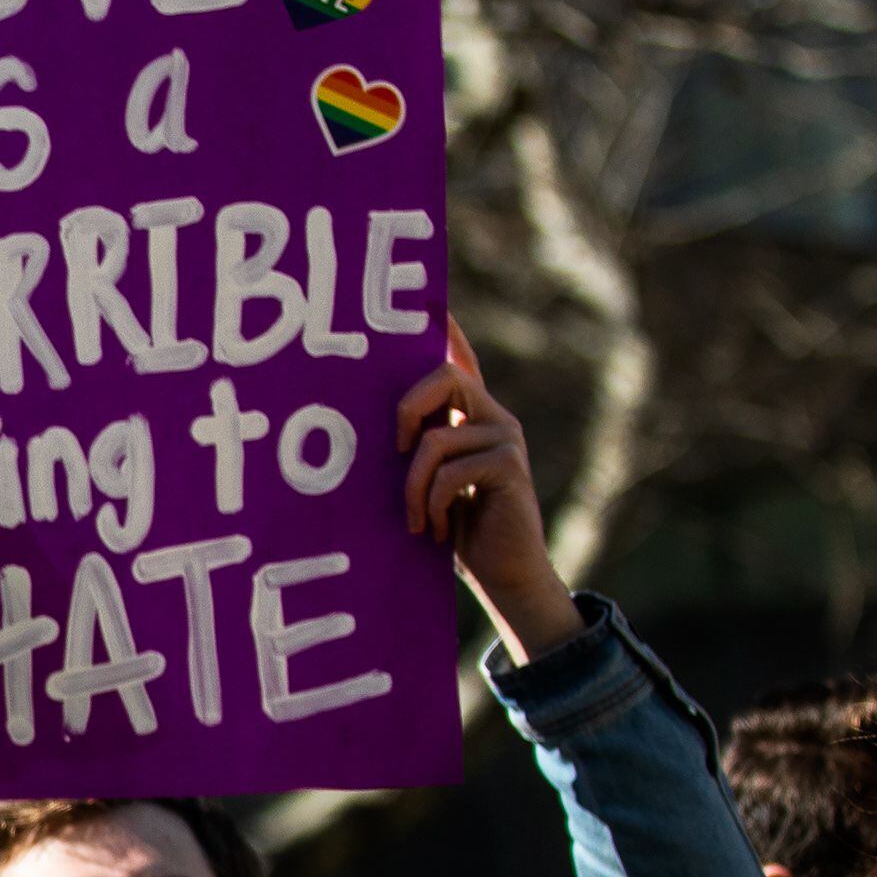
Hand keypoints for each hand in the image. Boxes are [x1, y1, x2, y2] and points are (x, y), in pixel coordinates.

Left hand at [396, 318, 579, 661]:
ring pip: (436, 439)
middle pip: (446, 375)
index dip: (448, 330)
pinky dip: (430, 503)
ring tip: (413, 520)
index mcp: (470, 416)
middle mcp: (492, 416)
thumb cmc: (456, 531)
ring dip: (411, 486)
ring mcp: (506, 438)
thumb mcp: (426, 485)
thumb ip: (413, 451)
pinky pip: (452, 471)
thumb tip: (365, 435)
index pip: (460, 360)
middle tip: (394, 451)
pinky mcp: (511, 466)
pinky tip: (431, 529)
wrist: (504, 574)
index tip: (432, 302)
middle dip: (408, 408)